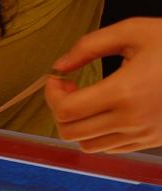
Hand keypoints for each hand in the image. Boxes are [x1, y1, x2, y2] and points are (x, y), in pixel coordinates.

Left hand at [46, 18, 161, 153]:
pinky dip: (96, 134)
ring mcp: (140, 135)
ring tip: (86, 101)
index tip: (57, 79)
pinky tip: (105, 111)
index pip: (66, 109)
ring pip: (86, 145)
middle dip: (60, 110)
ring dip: (77, 125)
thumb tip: (59, 66)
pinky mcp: (148, 141)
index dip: (52, 95)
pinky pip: (107, 148)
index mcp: (125, 92)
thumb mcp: (135, 32)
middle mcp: (131, 120)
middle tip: (68, 89)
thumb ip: (91, 45)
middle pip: (70, 132)